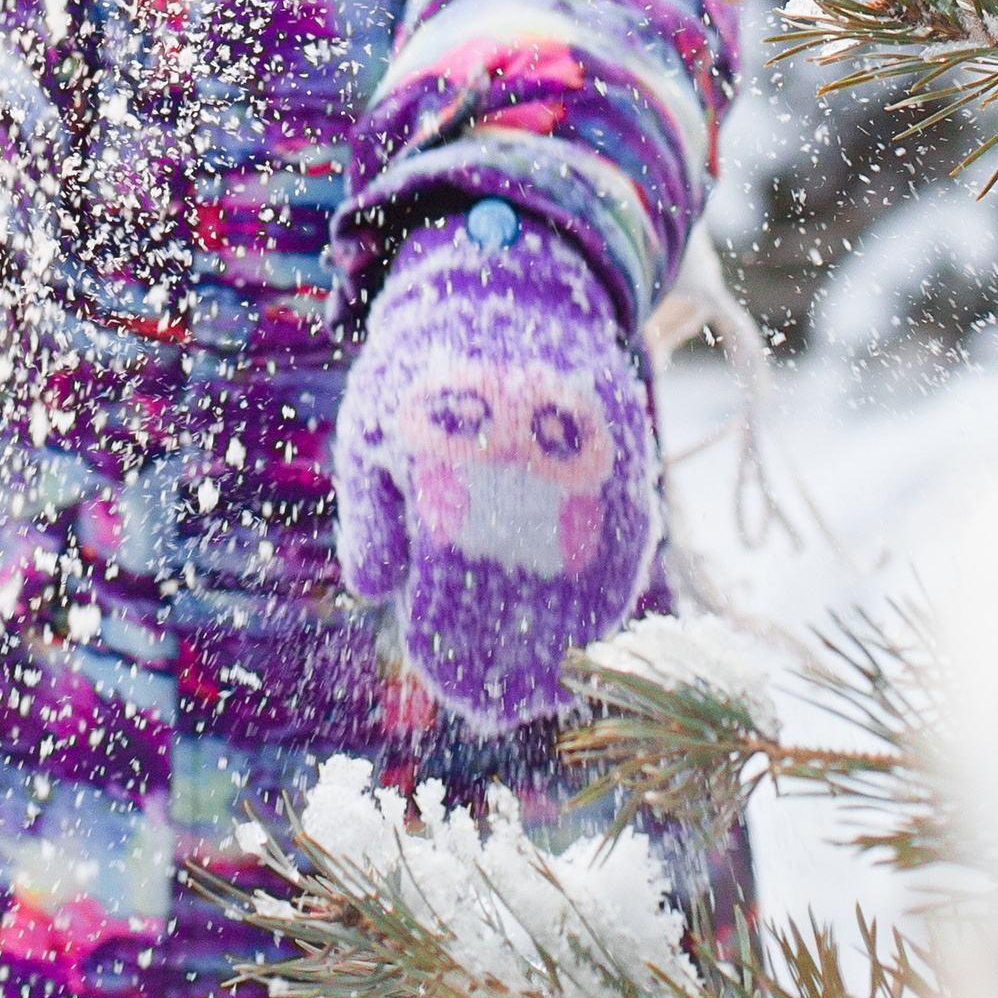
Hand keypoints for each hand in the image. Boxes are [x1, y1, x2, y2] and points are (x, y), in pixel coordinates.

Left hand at [335, 211, 660, 734]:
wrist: (507, 284)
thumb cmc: (420, 371)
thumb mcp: (370, 431)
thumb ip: (371, 513)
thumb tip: (374, 588)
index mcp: (448, 464)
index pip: (449, 582)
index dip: (450, 646)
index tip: (453, 690)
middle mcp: (520, 468)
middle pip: (519, 595)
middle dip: (507, 663)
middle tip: (497, 714)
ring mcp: (579, 461)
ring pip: (580, 575)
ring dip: (564, 642)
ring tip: (549, 691)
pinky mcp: (621, 450)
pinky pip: (626, 538)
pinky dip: (612, 591)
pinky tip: (596, 630)